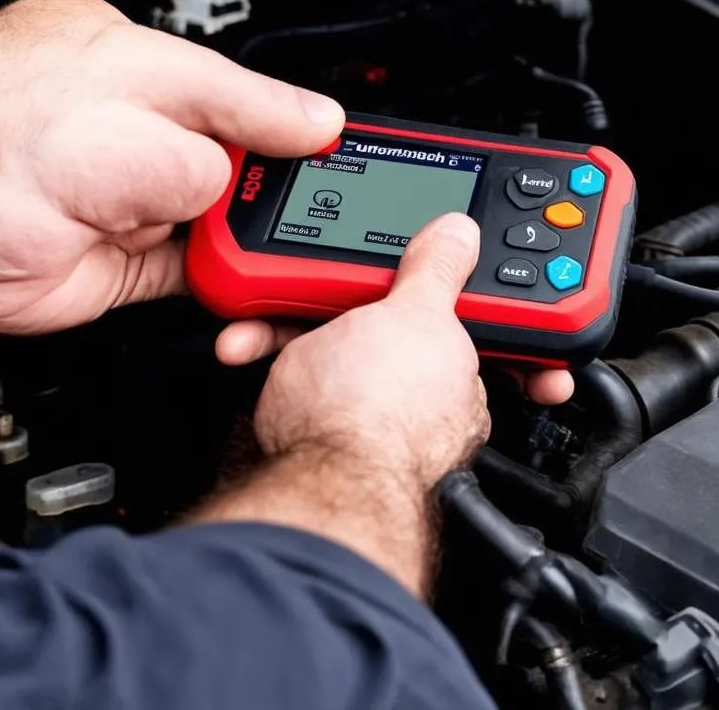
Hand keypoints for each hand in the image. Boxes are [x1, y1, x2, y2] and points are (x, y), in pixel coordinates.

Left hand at [0, 0, 343, 333]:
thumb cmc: (16, 119)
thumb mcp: (157, 86)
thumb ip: (242, 108)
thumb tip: (317, 120)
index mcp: (170, 81)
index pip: (266, 108)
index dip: (309, 138)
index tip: (353, 165)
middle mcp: (162, 144)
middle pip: (260, 178)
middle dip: (293, 201)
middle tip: (332, 224)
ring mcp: (149, 207)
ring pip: (240, 232)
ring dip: (267, 250)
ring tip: (296, 259)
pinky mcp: (136, 265)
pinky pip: (207, 280)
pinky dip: (236, 289)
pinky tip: (258, 287)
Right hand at [197, 213, 489, 594]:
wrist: (314, 485)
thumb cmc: (377, 410)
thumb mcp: (413, 313)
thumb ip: (438, 271)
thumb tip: (463, 233)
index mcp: (455, 366)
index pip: (432, 310)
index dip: (395, 286)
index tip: (364, 272)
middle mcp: (420, 399)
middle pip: (370, 325)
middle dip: (327, 305)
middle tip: (302, 292)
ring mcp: (371, 419)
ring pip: (325, 351)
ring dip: (287, 332)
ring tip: (266, 328)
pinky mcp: (321, 435)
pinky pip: (295, 382)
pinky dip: (270, 366)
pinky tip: (255, 352)